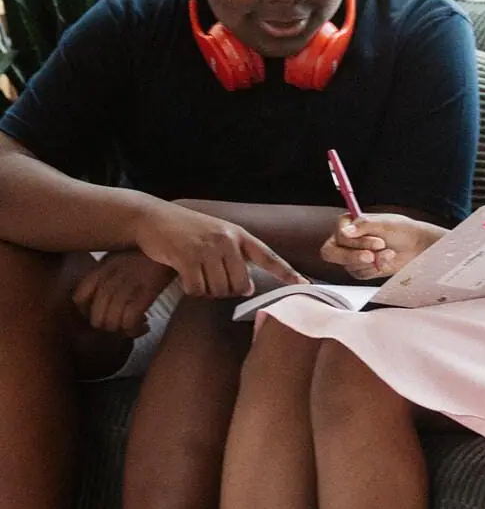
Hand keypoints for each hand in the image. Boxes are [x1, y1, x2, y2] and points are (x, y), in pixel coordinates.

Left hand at [72, 251, 175, 337]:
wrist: (180, 242)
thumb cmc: (156, 251)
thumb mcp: (128, 254)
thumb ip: (113, 271)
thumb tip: (105, 294)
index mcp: (103, 266)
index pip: (79, 298)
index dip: (87, 313)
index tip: (103, 314)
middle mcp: (111, 276)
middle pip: (96, 317)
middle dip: (109, 327)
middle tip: (123, 324)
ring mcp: (128, 283)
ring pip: (112, 322)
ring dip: (123, 331)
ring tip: (136, 326)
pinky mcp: (147, 290)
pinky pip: (130, 321)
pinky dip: (135, 329)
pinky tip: (145, 325)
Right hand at [133, 200, 304, 297]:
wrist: (154, 218)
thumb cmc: (188, 231)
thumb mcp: (218, 235)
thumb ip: (235, 257)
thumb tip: (247, 288)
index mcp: (239, 235)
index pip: (269, 256)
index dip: (287, 273)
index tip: (305, 286)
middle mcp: (227, 240)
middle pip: (240, 285)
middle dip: (227, 290)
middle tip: (211, 280)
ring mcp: (208, 248)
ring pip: (218, 290)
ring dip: (207, 291)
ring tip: (196, 274)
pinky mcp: (187, 257)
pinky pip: (198, 289)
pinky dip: (192, 290)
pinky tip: (185, 277)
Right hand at [320, 213, 445, 279]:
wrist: (417, 246)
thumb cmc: (401, 229)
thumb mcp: (384, 224)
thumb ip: (363, 226)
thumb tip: (343, 233)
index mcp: (347, 224)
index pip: (338, 237)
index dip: (355, 243)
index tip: (378, 242)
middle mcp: (346, 240)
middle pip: (332, 254)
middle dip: (354, 256)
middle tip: (373, 256)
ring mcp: (351, 255)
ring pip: (349, 265)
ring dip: (372, 261)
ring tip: (389, 252)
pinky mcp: (360, 269)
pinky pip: (359, 274)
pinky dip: (375, 269)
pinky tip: (387, 260)